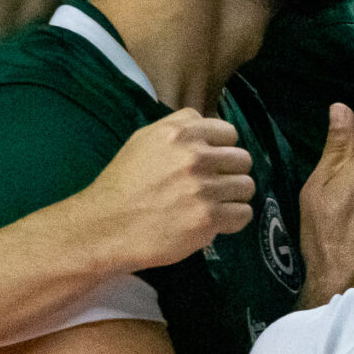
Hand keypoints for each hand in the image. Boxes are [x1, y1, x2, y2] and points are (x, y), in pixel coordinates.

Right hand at [74, 110, 255, 273]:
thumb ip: (179, 128)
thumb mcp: (144, 140)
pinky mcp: (208, 218)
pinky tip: (216, 221)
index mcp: (179, 133)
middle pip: (242, 159)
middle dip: (231, 172)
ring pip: (247, 186)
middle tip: (215, 185)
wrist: (106, 227)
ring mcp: (203, 189)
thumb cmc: (123, 184)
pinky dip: (233, 219)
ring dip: (233, 196)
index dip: (222, 148)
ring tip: (214, 204)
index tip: (212, 161)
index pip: (228, 132)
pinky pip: (243, 213)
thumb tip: (209, 126)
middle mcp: (194, 157)